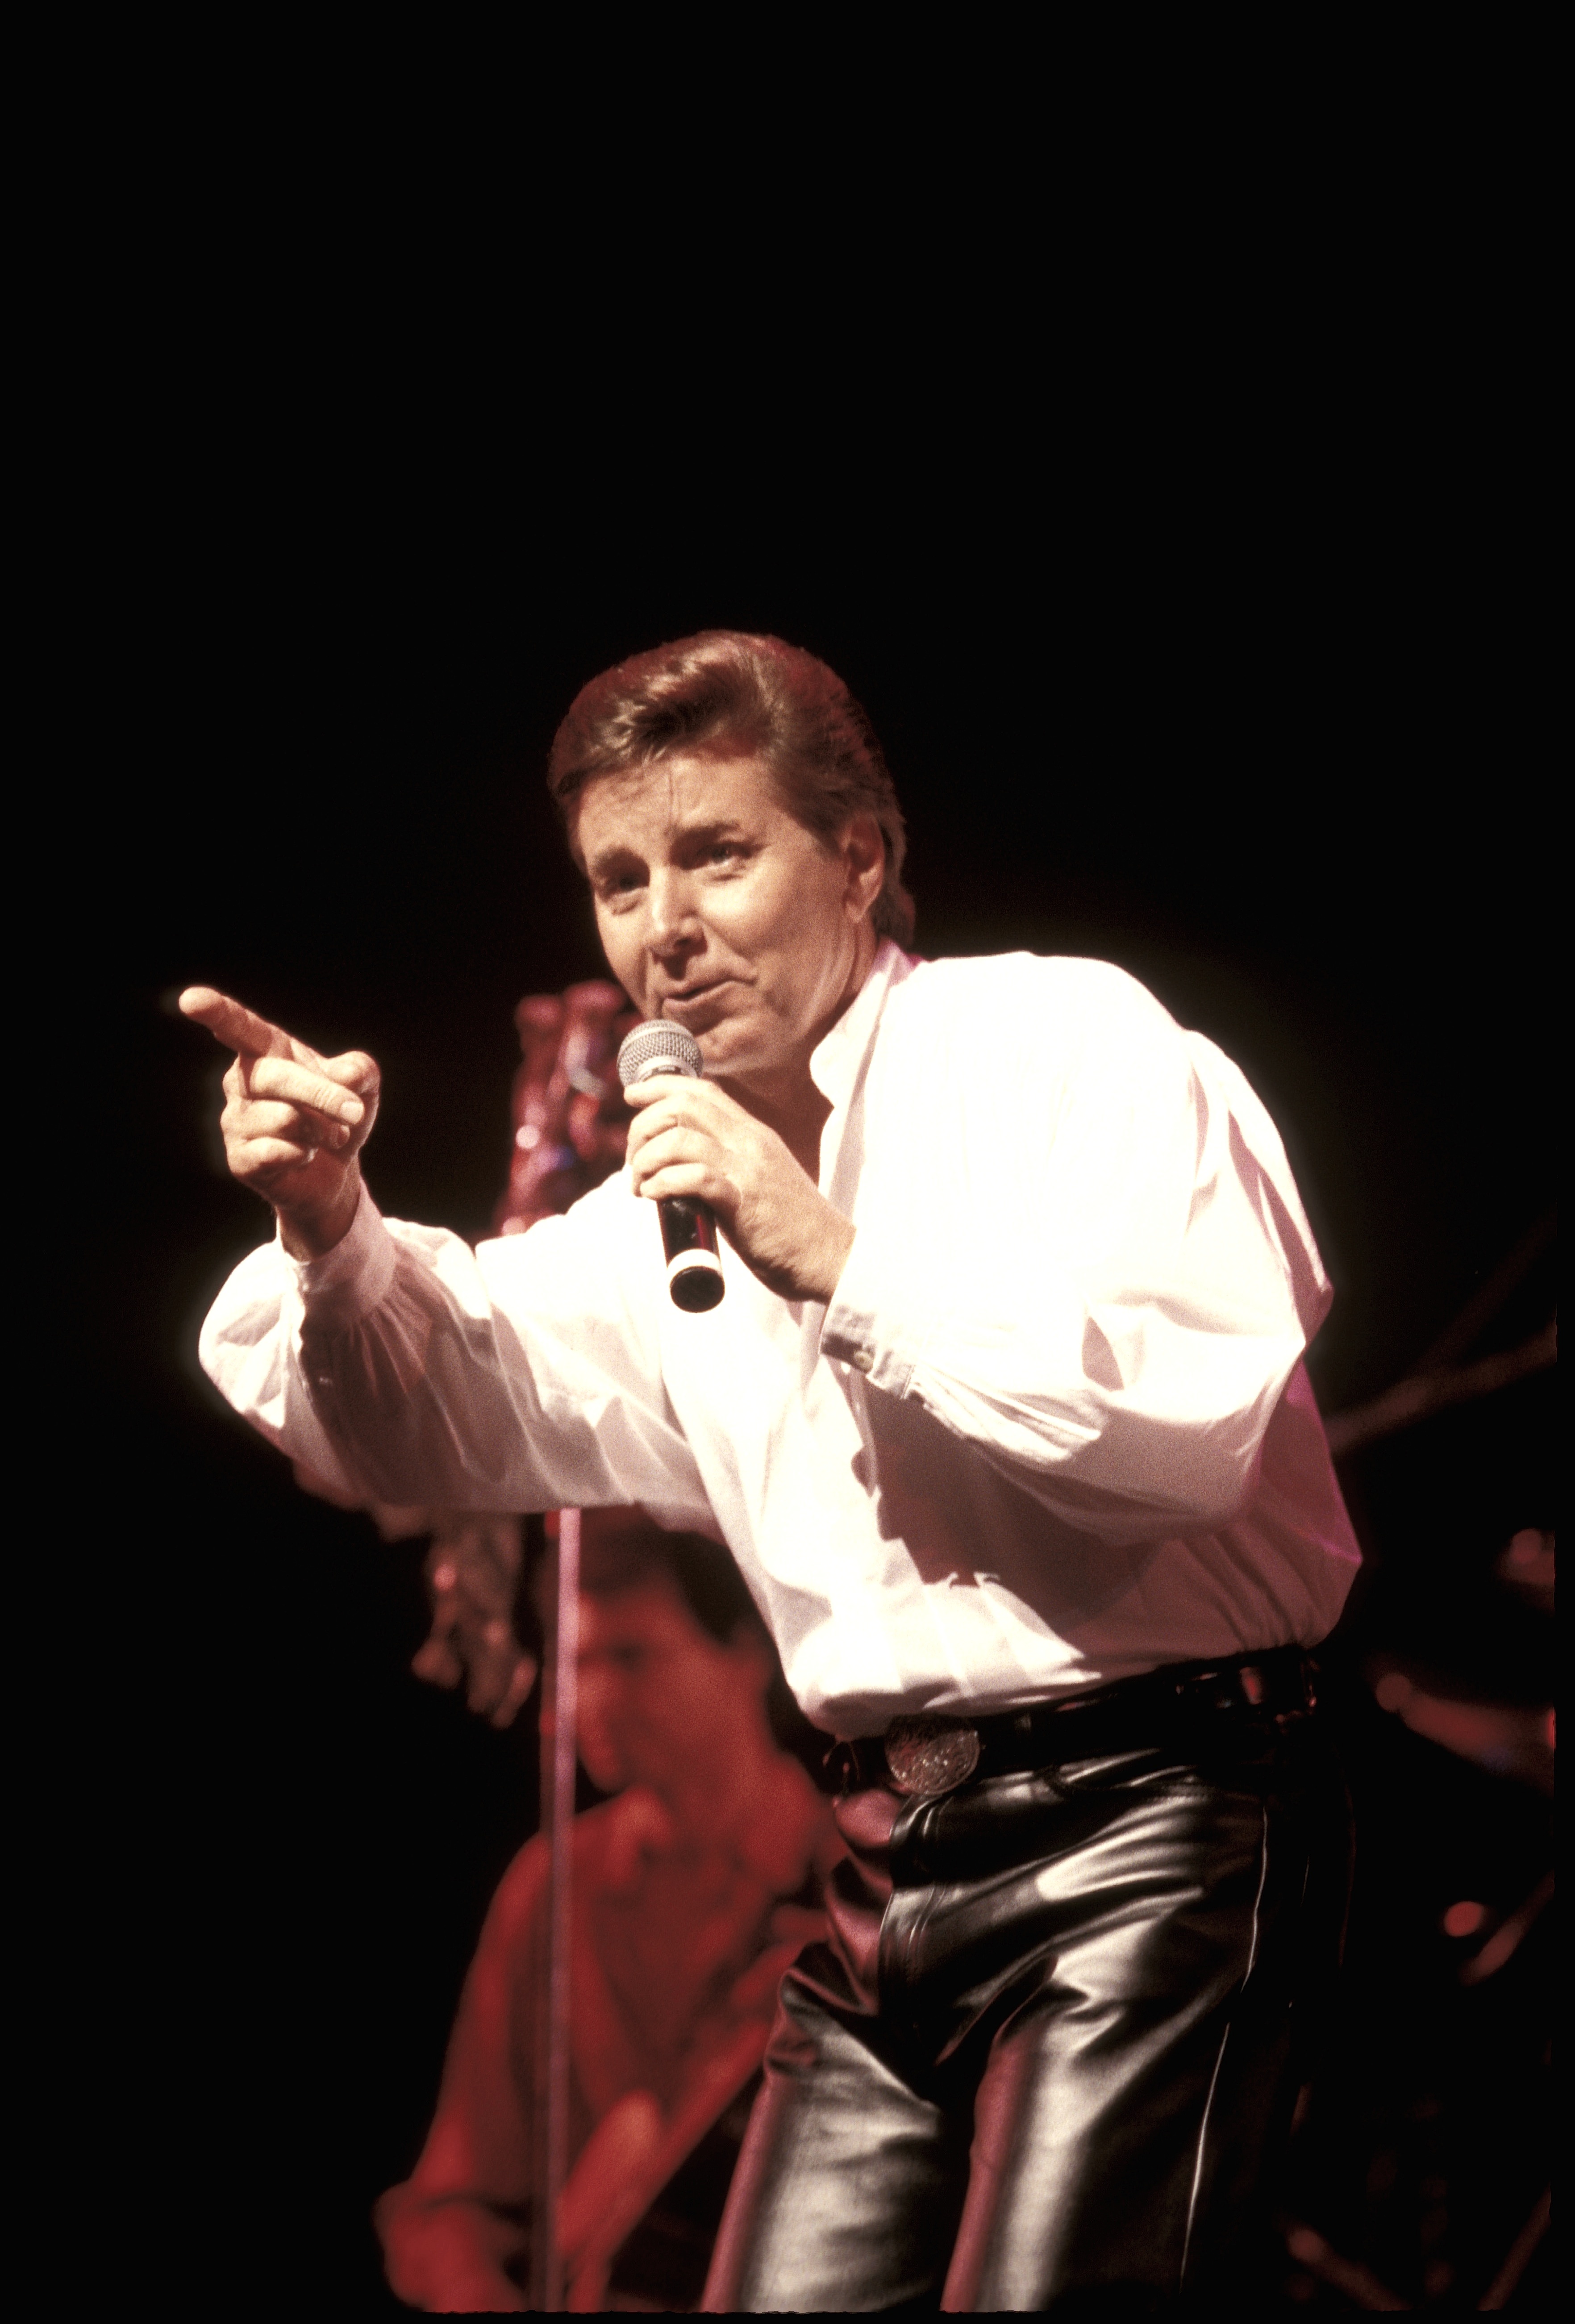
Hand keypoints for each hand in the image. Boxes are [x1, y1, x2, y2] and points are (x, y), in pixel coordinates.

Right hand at [179, 987, 378, 1258]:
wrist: (335, 1170)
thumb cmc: (340, 1116)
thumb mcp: (362, 1087)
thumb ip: (360, 1072)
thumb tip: (347, 1076)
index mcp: (265, 1050)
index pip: (239, 1027)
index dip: (216, 1012)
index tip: (191, 999)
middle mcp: (242, 1081)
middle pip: (276, 1077)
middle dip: (323, 1096)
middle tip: (355, 1112)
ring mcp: (235, 1121)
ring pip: (285, 1119)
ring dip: (321, 1131)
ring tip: (323, 1137)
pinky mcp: (239, 1159)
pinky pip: (275, 1153)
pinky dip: (304, 1156)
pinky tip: (304, 1156)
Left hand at [624, 1076, 854, 1304]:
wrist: (830, 1257)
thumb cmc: (790, 1228)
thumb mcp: (760, 1180)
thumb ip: (729, 1165)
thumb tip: (682, 1168)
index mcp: (753, 1134)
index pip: (702, 1090)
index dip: (661, 1085)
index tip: (632, 1095)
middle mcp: (750, 1143)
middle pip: (684, 1106)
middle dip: (643, 1126)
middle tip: (633, 1160)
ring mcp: (747, 1170)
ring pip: (680, 1139)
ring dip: (647, 1159)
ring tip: (640, 1184)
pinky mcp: (743, 1202)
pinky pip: (693, 1177)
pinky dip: (662, 1183)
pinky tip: (654, 1196)